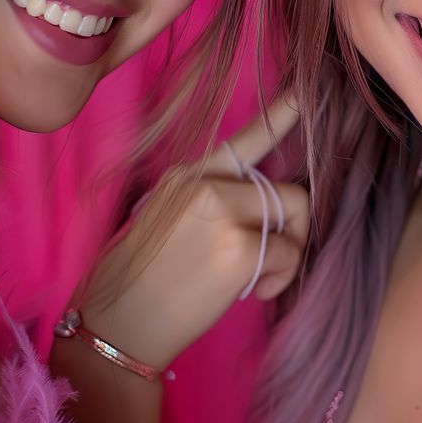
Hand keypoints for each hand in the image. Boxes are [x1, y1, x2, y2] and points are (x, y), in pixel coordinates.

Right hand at [74, 97, 306, 370]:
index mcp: (186, 176)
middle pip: (285, 189)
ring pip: (295, 216)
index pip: (244, 140)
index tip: (305, 95)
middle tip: (268, 262)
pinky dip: (280, 278)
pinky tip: (252, 292)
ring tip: (256, 279)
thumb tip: (259, 208)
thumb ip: (208, 203)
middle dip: (291, 227)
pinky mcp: (238, 248)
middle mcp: (204, 184)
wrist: (115, 326)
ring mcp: (222, 212)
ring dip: (287, 253)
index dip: (280, 117)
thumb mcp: (165, 222)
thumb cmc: (138, 285)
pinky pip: (290, 254)